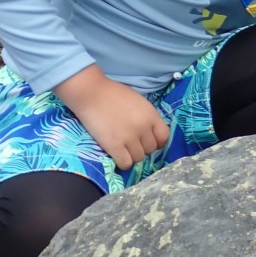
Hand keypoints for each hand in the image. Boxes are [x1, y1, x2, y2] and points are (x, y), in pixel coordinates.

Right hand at [54, 66, 169, 169]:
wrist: (91, 93)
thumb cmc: (113, 94)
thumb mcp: (139, 102)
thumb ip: (147, 117)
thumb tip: (149, 132)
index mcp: (151, 115)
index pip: (164, 137)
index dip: (158, 142)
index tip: (149, 141)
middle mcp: (144, 128)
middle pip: (151, 149)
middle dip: (142, 148)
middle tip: (131, 143)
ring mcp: (130, 138)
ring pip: (139, 158)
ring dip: (132, 155)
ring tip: (122, 148)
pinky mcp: (114, 146)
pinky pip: (126, 163)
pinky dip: (123, 162)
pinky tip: (117, 155)